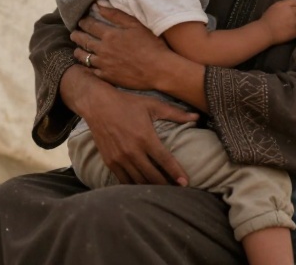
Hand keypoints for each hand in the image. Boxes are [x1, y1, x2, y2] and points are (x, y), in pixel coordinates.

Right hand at [66, 66, 196, 185]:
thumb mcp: (153, 105)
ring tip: (163, 192)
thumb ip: (176, 114)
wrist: (98, 104)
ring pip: (139, 181)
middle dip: (167, 185)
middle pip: (153, 175)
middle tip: (177, 191)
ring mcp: (120, 158)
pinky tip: (143, 188)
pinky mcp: (110, 162)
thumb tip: (197, 116)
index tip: (186, 183)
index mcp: (145, 138)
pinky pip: (124, 180)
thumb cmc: (127, 103)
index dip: (176, 173)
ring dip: (152, 188)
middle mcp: (133, 151)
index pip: (165, 161)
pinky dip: (135, 186)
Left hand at [72, 4, 173, 90]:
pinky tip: (88, 65)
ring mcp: (104, 65)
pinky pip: (92, 71)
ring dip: (79, 52)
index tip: (81, 21)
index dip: (84, 22)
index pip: (90, 26)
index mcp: (110, 35)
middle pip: (84, 41)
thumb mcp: (135, 25)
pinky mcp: (108, 77)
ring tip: (77, 49)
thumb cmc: (151, 45)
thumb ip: (116, 14)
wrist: (159, 69)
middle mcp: (103, 50)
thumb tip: (98, 5)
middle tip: (73, 34)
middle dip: (77, 36)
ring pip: (84, 57)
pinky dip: (87, 67)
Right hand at [259, 0, 295, 43]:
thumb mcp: (274, 7)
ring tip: (295, 24)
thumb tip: (293, 5)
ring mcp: (294, 22)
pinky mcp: (295, 32)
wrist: (264, 32)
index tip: (295, 8)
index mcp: (284, 5)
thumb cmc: (267, 19)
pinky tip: (295, 30)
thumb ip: (284, 4)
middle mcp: (291, 12)